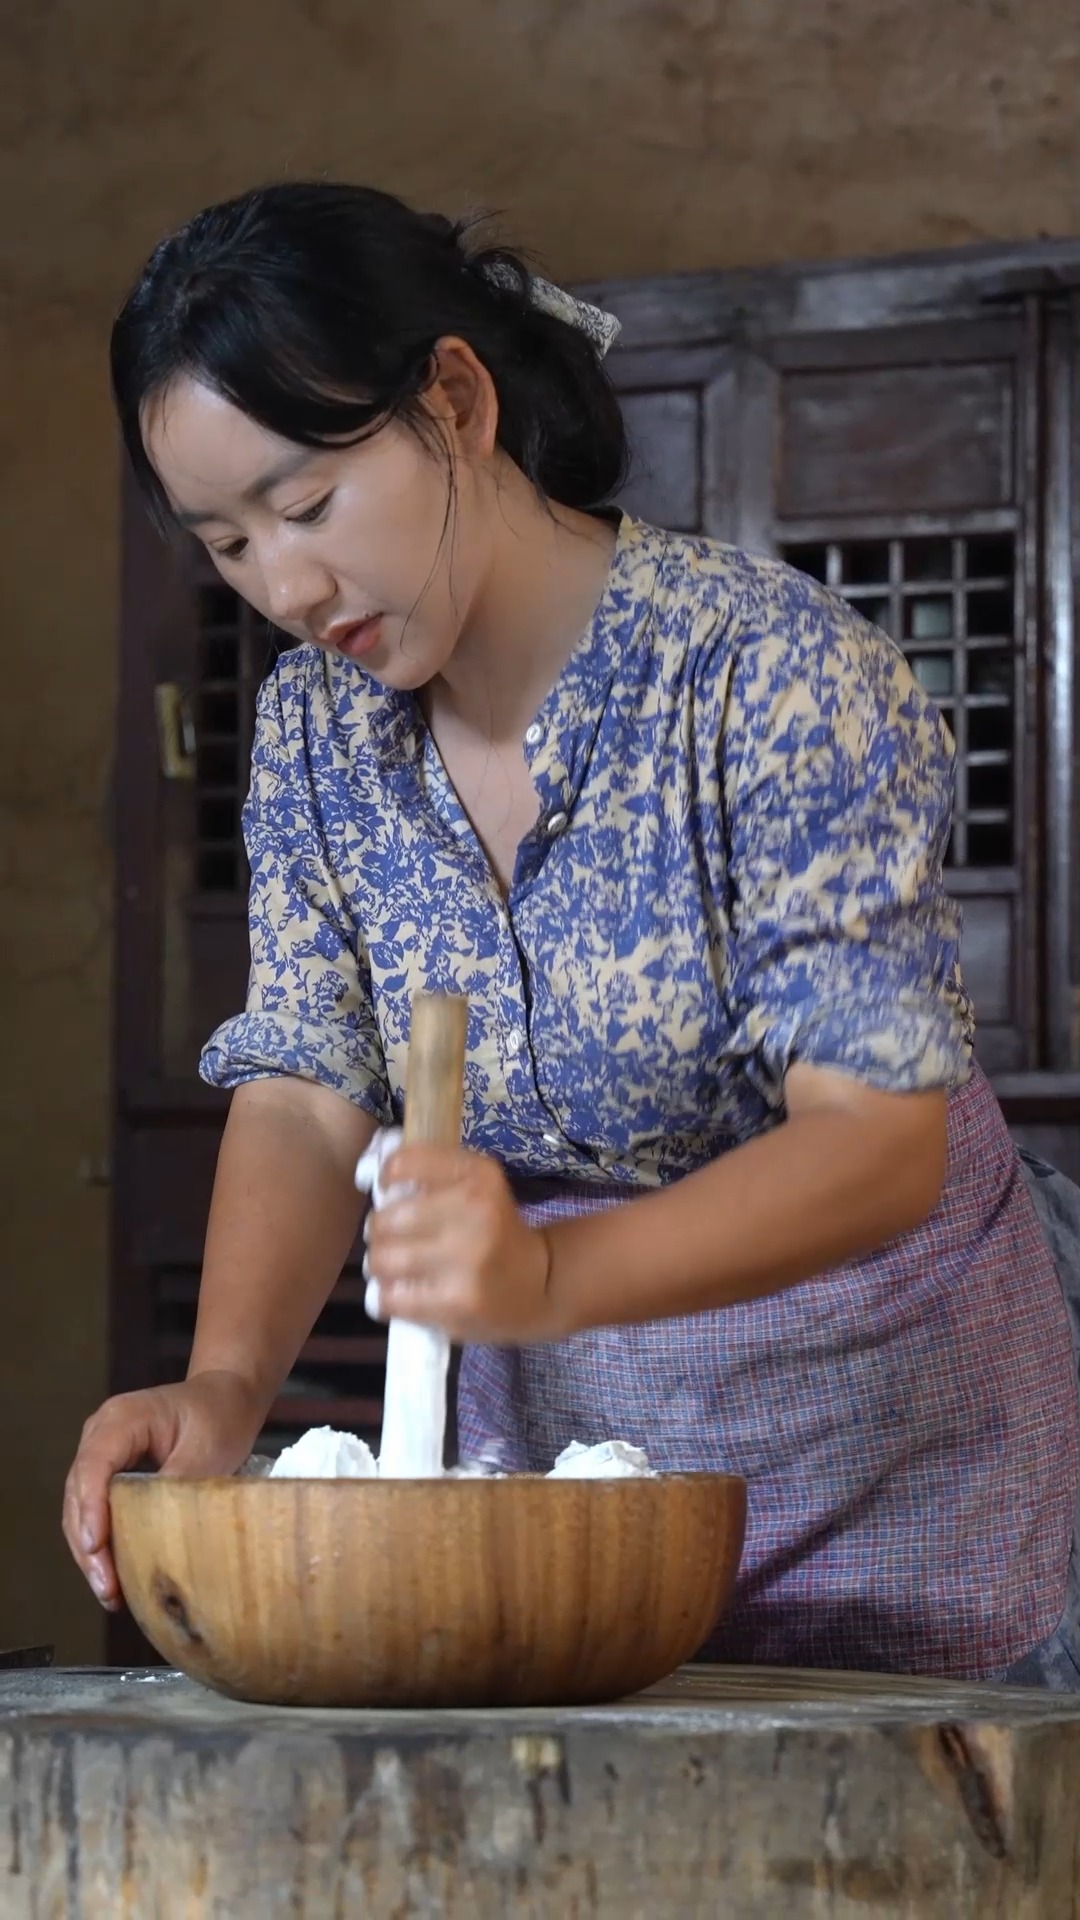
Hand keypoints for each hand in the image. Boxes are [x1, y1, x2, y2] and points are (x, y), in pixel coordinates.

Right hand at [62, 1371, 264, 1610]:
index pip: (94, 1465)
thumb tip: (156, 1533)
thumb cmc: (218, 1416)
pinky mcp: (110, 1475)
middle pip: (79, 1493)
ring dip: (91, 1552)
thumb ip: (177, 1485)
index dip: (90, 1508)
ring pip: (81, 1509)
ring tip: (109, 1593)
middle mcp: (100, 1435)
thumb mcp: (207, 1448)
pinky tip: (115, 1577)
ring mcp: (102, 1455)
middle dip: (88, 1544)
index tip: (96, 1546)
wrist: (226, 1398)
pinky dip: (103, 1544)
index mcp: (121, 1419)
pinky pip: (97, 1510)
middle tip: (107, 1587)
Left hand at [363, 1145, 556, 1342]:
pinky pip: (390, 1298)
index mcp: (479, 1175)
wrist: (539, 1284)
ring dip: (379, 1265)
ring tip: (395, 1267)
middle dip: (379, 1230)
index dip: (386, 1177)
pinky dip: (385, 1297)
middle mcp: (475, 1212)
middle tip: (391, 1238)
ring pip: (382, 1260)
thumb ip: (430, 1172)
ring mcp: (466, 1261)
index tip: (390, 1190)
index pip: (404, 1163)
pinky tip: (402, 1293)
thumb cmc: (494, 1230)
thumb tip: (369, 1171)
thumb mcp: (477, 1185)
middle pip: (386, 1218)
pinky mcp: (455, 1303)